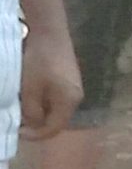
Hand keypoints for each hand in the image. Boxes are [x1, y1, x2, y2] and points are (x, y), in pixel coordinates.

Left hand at [17, 25, 80, 141]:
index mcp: (69, 102)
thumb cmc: (38, 62)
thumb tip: (32, 124)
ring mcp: (74, 87)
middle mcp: (76, 97)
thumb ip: (31, 110)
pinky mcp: (70, 79)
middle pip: (57, 120)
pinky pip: (57, 99)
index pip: (54, 128)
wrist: (50, 33)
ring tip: (22, 110)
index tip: (17, 132)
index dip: (35, 135)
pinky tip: (31, 96)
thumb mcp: (30, 89)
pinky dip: (44, 102)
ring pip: (56, 109)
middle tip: (18, 123)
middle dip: (37, 125)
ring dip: (40, 113)